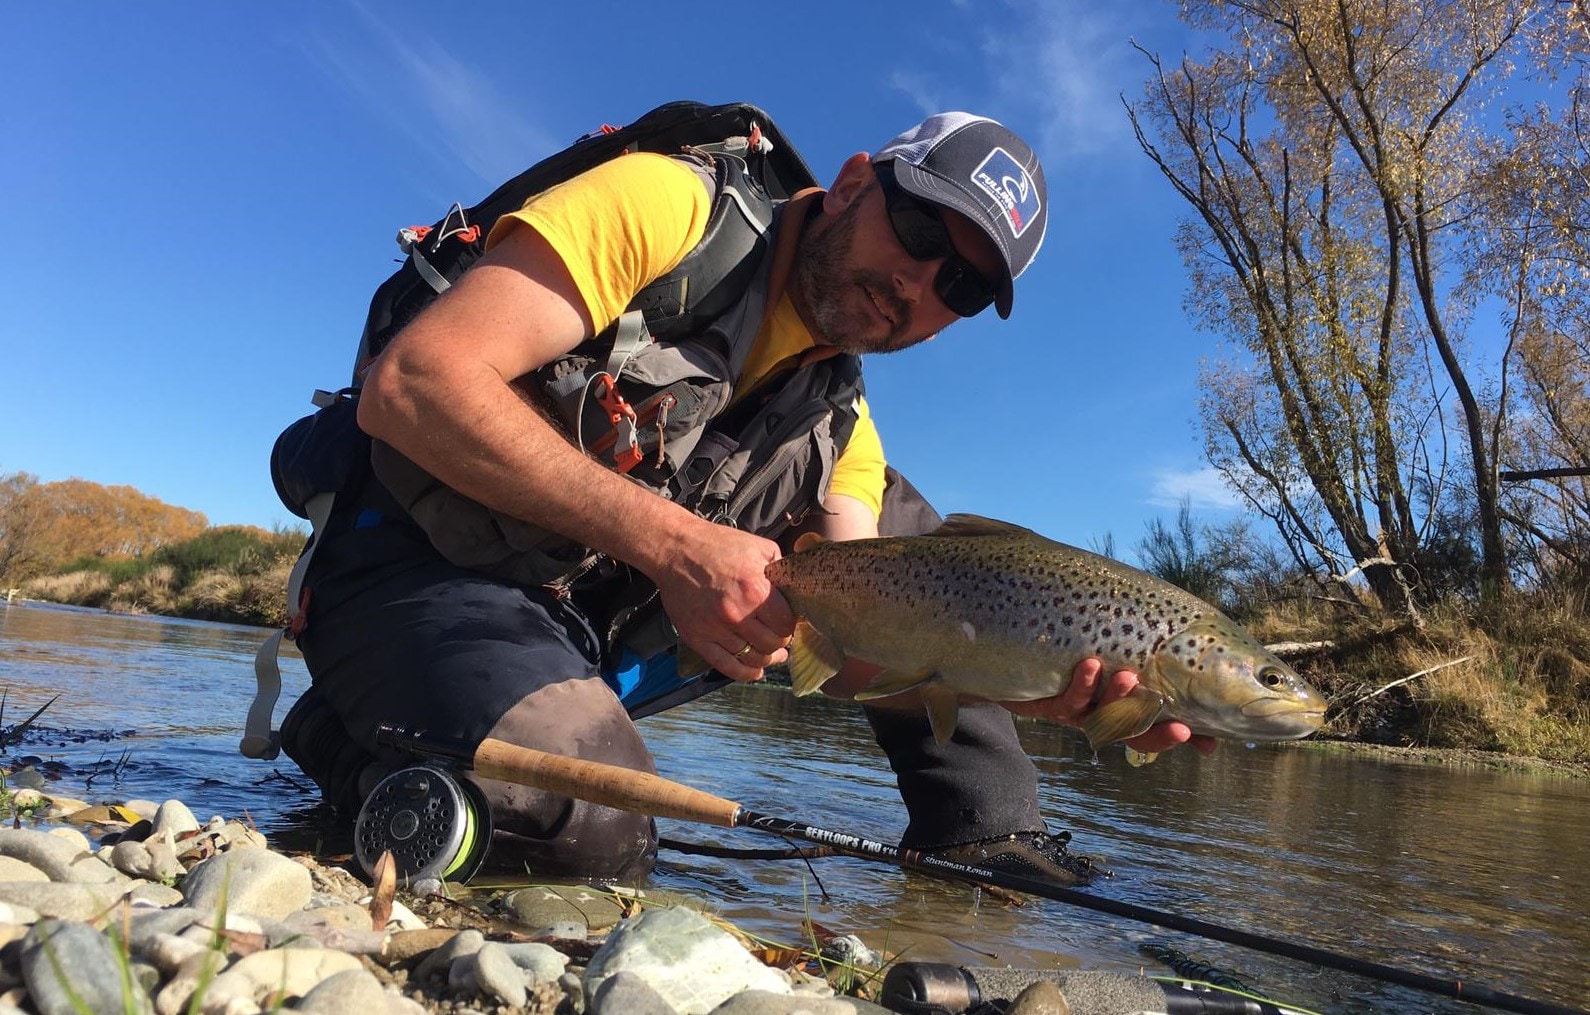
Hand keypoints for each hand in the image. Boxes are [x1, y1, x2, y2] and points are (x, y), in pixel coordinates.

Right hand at [652, 521, 795, 682]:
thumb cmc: (718, 545)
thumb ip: (782, 569)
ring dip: (765, 658)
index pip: (785, 625)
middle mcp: (737, 614)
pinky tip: (755, 671)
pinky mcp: (696, 638)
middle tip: (779, 637)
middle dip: (779, 642)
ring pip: (752, 658)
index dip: (789, 626)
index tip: (787, 623)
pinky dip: (745, 673)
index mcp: (756, 590)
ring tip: (772, 655)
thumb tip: (797, 588)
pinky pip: (726, 666)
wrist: (675, 550)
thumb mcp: (759, 548)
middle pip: (771, 645)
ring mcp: (715, 629)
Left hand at [1005, 658, 1218, 755]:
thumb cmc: (1075, 671)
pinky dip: (1082, 683)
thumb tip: (1186, 686)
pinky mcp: (1052, 702)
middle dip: (1154, 730)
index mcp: (1118, 715)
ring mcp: (1077, 714)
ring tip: (1129, 676)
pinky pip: (1070, 698)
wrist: (1018, 667)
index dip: (1173, 738)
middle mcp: (1101, 719)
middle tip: (1180, 725)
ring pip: (1102, 714)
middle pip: (1131, 732)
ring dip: (1118, 698)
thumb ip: (1148, 680)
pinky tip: (1091, 665)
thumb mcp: (1113, 674)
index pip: (1152, 734)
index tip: (1198, 737)